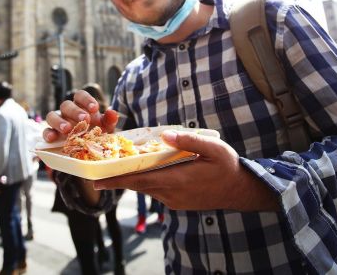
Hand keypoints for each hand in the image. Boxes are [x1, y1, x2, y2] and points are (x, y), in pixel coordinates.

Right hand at [42, 90, 118, 142]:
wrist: (90, 148)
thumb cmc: (96, 133)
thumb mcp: (105, 127)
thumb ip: (109, 120)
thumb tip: (113, 113)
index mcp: (81, 106)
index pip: (80, 96)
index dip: (86, 99)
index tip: (95, 108)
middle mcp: (67, 112)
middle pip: (66, 105)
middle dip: (75, 111)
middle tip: (85, 119)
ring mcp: (57, 123)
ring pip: (52, 116)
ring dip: (59, 121)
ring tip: (68, 129)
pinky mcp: (51, 135)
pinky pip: (45, 131)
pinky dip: (47, 134)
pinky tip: (52, 138)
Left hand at [93, 130, 277, 211]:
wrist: (240, 190)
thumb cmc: (227, 166)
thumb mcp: (213, 147)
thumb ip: (189, 141)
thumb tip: (165, 134)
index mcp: (178, 180)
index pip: (140, 180)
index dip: (116, 180)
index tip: (96, 180)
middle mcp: (172, 194)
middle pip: (138, 185)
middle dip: (117, 178)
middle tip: (97, 172)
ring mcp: (174, 201)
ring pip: (146, 188)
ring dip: (132, 179)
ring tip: (117, 167)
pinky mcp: (177, 203)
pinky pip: (156, 191)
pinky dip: (145, 182)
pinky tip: (143, 171)